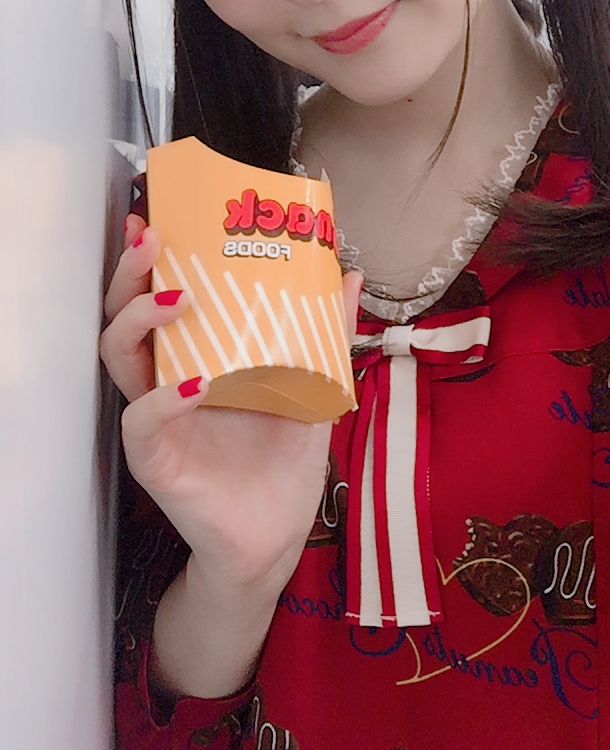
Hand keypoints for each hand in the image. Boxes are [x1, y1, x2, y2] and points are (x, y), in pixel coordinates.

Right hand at [101, 215, 361, 588]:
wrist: (276, 531)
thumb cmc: (282, 456)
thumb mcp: (313, 384)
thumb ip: (327, 333)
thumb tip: (350, 273)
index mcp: (194, 354)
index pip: (157, 295)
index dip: (150, 258)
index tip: (158, 217)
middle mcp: (164, 377)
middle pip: (124, 314)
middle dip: (130, 272)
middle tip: (153, 239)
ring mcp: (155, 416)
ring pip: (119, 357)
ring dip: (141, 320)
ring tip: (177, 299)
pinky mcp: (155, 458)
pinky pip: (142, 420)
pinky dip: (163, 398)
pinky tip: (194, 383)